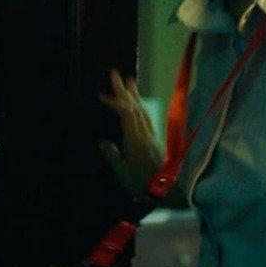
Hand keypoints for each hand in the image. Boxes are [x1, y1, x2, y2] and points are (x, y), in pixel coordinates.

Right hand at [97, 69, 162, 197]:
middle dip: (125, 90)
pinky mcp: (156, 140)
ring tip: (130, 82)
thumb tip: (102, 141)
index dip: (116, 102)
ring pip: (144, 111)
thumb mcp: (121, 171)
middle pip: (136, 107)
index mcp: (135, 140)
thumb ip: (112, 155)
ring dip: (135, 95)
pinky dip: (140, 107)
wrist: (163, 192)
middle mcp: (145, 134)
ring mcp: (152, 136)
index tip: (102, 96)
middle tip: (116, 74)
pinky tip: (137, 104)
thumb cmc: (139, 184)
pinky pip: (147, 118)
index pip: (127, 114)